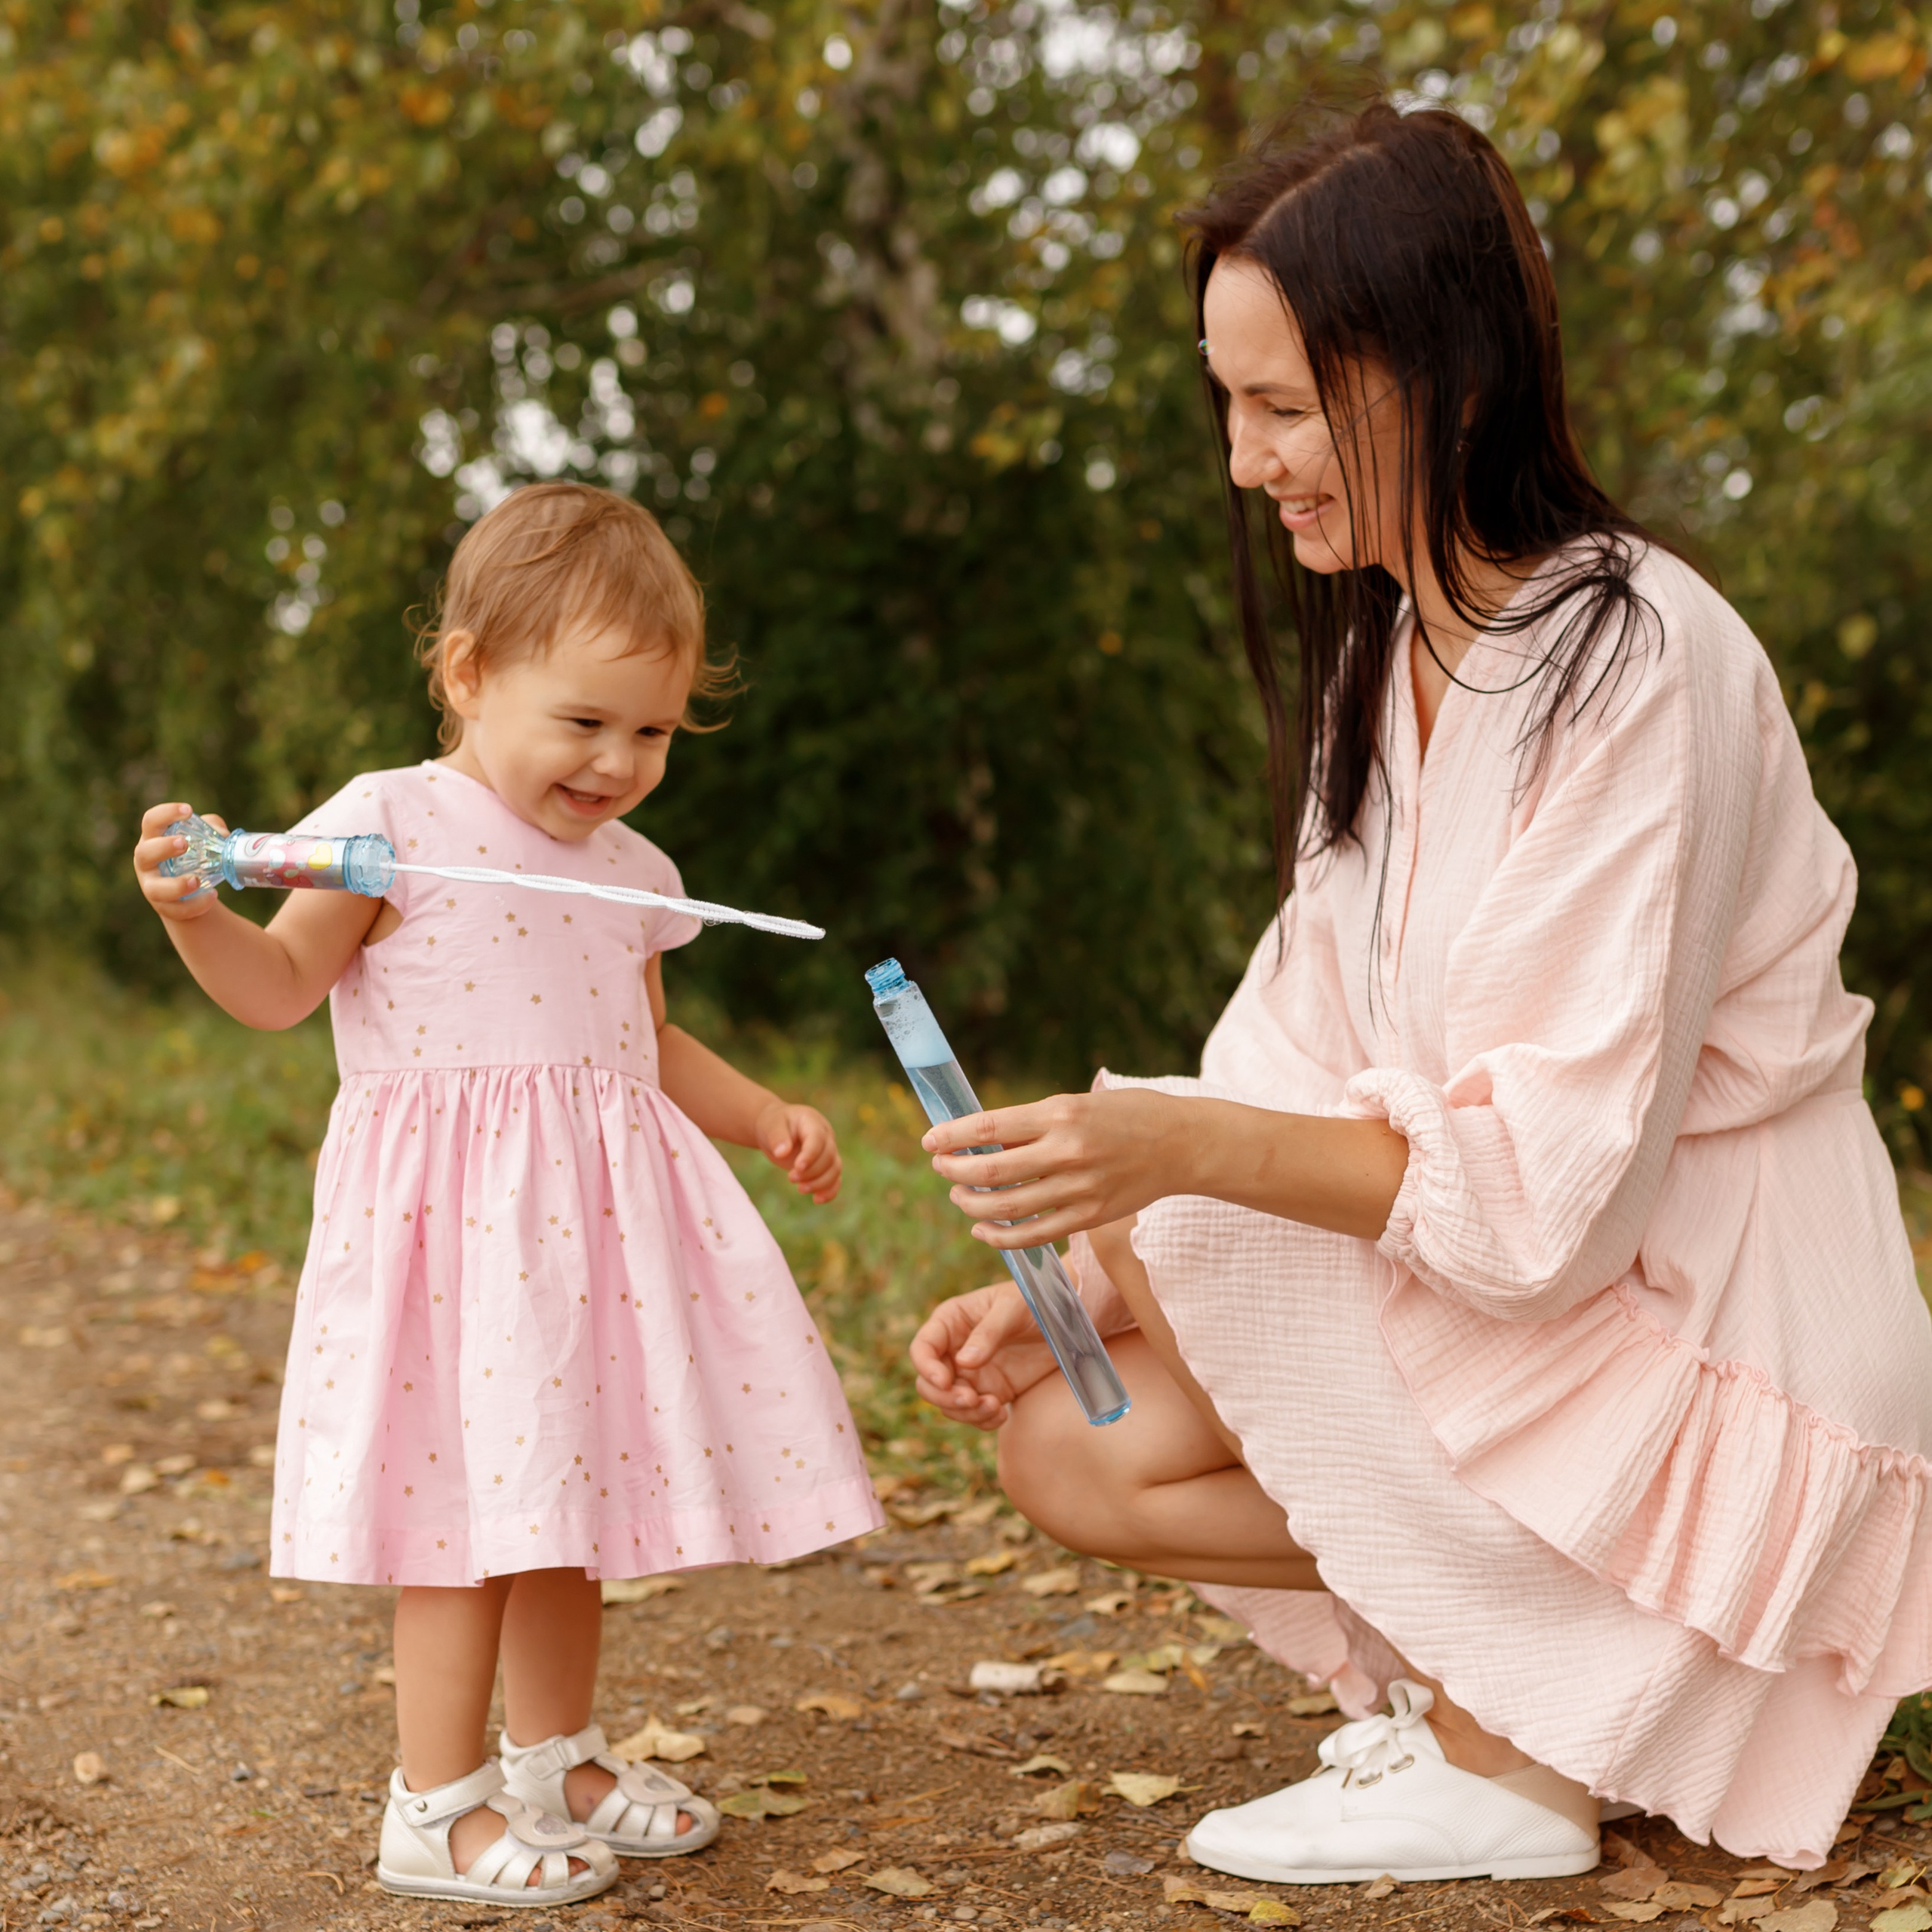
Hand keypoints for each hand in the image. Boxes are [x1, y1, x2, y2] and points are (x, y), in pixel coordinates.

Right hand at [133, 802, 227, 922]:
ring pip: (155, 889)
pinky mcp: (165, 907)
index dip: (166, 814)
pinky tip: (212, 896)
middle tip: (184, 843)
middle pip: (144, 853)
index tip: (188, 810)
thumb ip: (213, 830)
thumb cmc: (192, 856)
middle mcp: (147, 862)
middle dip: (163, 847)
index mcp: (154, 839)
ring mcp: (152, 886)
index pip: (151, 821)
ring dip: (176, 885)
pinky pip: (176, 909)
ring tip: (196, 880)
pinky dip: (195, 905)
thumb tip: (225, 836)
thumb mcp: (202, 840)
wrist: (189, 893)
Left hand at [756, 1100, 840, 1203]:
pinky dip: (829, 1191)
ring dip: (820, 1183)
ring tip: (800, 1189)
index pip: (818, 1139)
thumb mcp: (770, 1126)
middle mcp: (826, 1135)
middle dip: (812, 1172)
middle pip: (828, 1156)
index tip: (797, 1168)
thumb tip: (782, 1153)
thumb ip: (776, 1137)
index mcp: (813, 1122)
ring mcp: (828, 1150)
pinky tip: (817, 1200)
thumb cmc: (773, 1124)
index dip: (811, 1155)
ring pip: (835, 1169)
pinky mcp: (826, 1165)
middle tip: (790, 1178)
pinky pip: (835, 1179)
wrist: (776, 1129)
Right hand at [909, 1280, 1058, 1430]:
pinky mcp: (991, 1391)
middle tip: (971, 1400)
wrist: (1065, 1318)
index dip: (926, 1367)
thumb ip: (988, 1333)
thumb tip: (963, 1362)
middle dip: (945, 1397)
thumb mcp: (1013, 1309)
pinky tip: (1001, 1415)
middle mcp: (955, 1350)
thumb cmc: (1035, 1300)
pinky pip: (975, 1414)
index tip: (944, 1381)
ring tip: (994, 1408)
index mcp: (951, 1322)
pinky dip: (983, 1421)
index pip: (923, 1348)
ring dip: (966, 1413)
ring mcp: (972, 1374)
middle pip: (929, 1383)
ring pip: (950, 1404)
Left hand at [921, 1087, 1185, 1249]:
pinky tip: (982, 1231)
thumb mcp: (1076, 1103)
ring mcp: (1079, 1189)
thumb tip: (980, 1140)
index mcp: (1061, 1113)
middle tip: (941, 1168)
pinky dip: (1000, 1237)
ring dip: (971, 1205)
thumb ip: (1032, 1124)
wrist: (1182, 1144)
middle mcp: (1067, 1151)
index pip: (990, 1127)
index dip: (952, 1136)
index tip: (930, 1140)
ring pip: (1006, 1208)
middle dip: (954, 1171)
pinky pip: (1033, 1236)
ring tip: (959, 1196)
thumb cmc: (1126, 1115)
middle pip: (991, 1171)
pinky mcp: (1089, 1218)